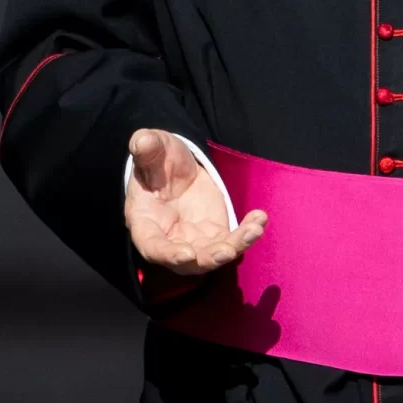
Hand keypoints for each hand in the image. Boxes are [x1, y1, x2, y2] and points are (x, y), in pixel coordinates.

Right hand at [125, 129, 265, 276]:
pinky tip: (259, 218)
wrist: (176, 167)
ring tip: (253, 231)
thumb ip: (147, 149)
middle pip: (188, 262)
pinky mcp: (216, 234)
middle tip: (227, 251)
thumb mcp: (153, 150)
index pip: (152, 247)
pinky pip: (232, 241)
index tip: (186, 254)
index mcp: (146, 223)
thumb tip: (142, 140)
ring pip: (214, 255)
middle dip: (208, 259)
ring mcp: (194, 241)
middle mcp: (170, 240)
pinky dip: (247, 234)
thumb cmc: (158, 161)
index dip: (168, 254)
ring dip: (234, 247)